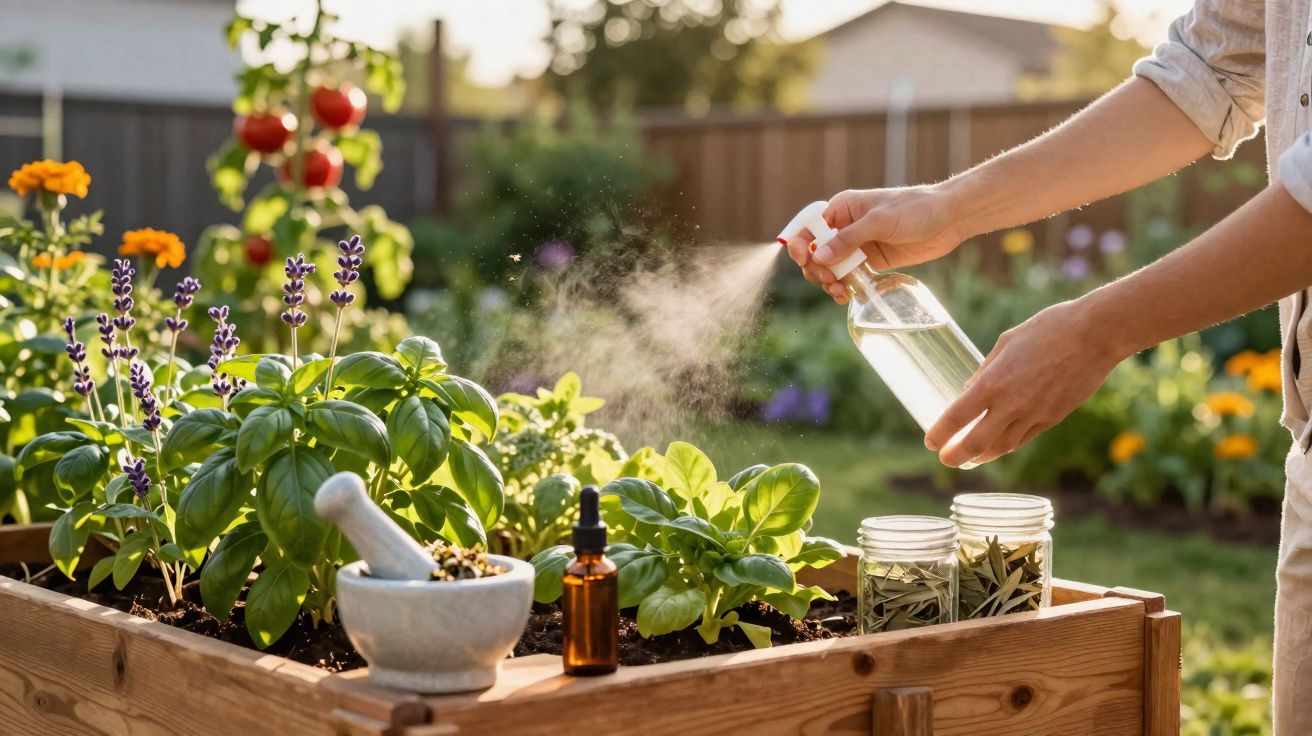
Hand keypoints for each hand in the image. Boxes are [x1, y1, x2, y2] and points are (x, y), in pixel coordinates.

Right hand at [784, 185, 965, 303]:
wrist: (949, 219)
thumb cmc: (915, 209)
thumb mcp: (879, 221)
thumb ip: (848, 239)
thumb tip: (818, 257)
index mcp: (841, 208)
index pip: (808, 226)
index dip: (799, 243)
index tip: (804, 258)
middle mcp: (845, 227)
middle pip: (814, 252)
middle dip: (815, 268)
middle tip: (829, 278)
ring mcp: (857, 246)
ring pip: (829, 268)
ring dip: (828, 281)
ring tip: (838, 290)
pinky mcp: (871, 261)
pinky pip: (849, 277)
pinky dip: (843, 287)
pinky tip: (846, 294)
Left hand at [924, 300, 1125, 466]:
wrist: (1096, 335)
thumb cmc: (1049, 328)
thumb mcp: (1007, 342)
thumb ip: (986, 370)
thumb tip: (969, 389)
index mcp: (993, 383)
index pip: (956, 417)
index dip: (939, 434)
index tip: (930, 442)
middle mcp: (1011, 405)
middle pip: (975, 444)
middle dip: (956, 456)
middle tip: (946, 460)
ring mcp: (1034, 415)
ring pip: (1001, 447)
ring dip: (982, 456)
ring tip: (970, 457)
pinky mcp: (1053, 419)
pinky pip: (1023, 439)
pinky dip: (1006, 446)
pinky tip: (998, 446)